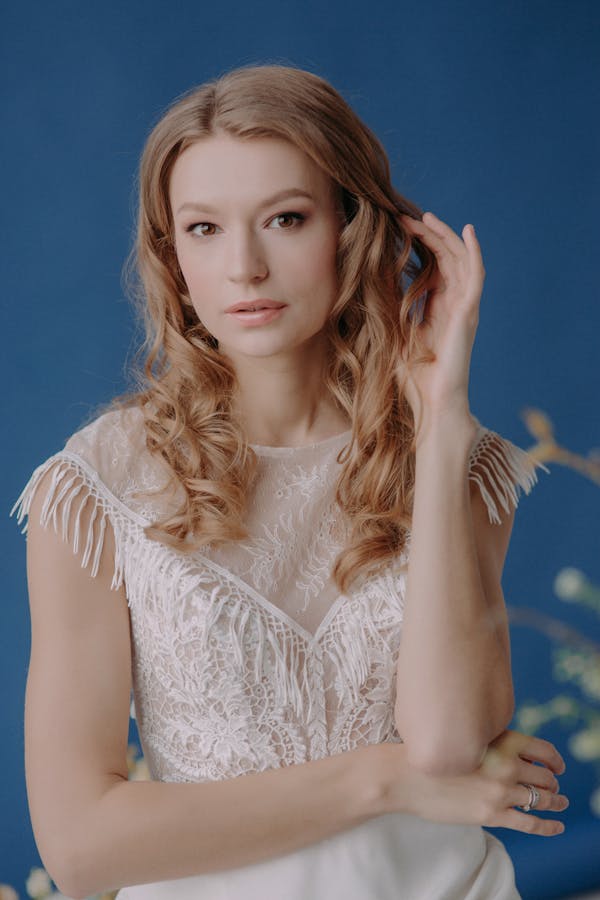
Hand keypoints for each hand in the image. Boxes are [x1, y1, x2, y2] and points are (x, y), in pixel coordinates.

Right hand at [378, 729, 568, 836]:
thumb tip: (513, 757)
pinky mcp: (492, 814)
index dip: (554, 760)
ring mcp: (500, 791)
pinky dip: (549, 826)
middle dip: (552, 782)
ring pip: (542, 798)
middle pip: (544, 776)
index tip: (557, 766)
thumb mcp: (466, 737)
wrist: (407, 776)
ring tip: (560, 803)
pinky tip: (557, 826)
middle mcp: (506, 764)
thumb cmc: (432, 754)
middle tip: (554, 787)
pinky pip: (531, 823)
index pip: (543, 750)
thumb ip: (491, 744)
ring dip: (555, 801)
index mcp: (500, 741)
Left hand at [397, 211, 483, 428]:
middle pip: (446, 258)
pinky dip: (474, 251)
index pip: (432, 267)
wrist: (431, 402)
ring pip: (460, 260)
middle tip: (405, 215)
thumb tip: (371, 281)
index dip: (418, 245)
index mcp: (438, 309)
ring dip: (444, 236)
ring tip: (427, 217)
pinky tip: (468, 230)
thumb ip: (390, 308)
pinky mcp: (469, 313)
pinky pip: (476, 275)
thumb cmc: (413, 377)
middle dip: (428, 235)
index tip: (395, 227)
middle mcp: (454, 305)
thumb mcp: (394, 333)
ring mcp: (464, 308)